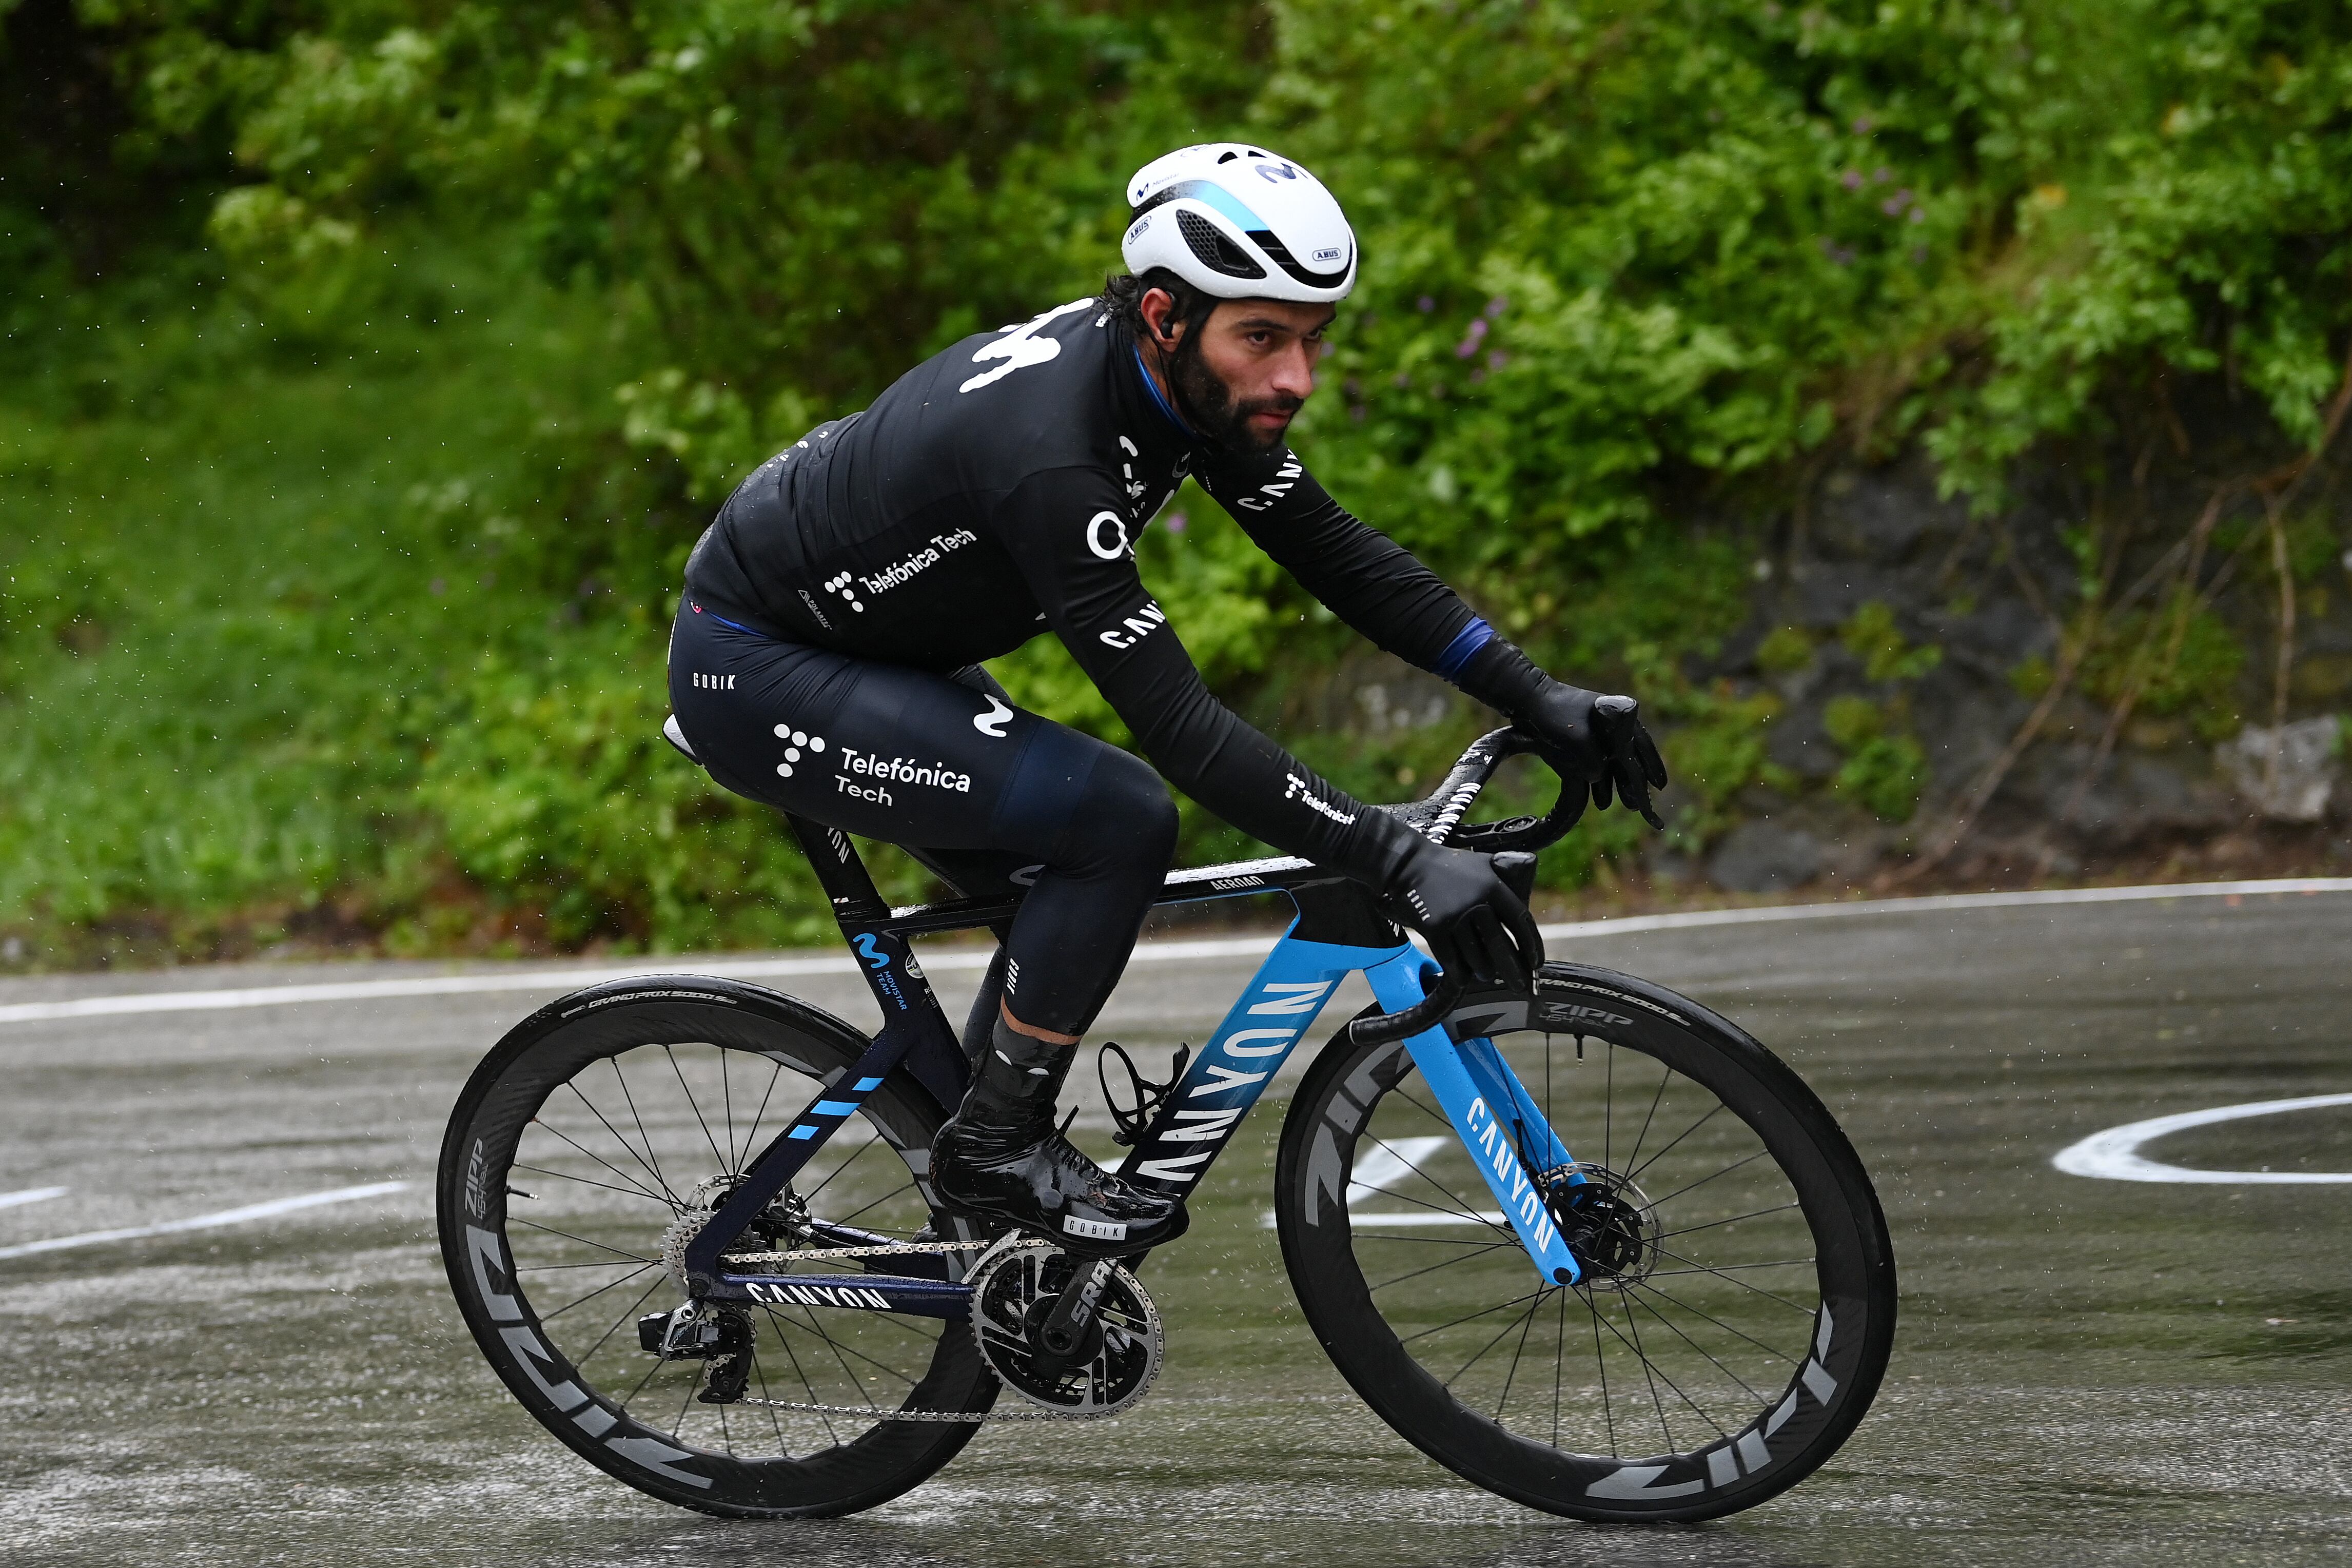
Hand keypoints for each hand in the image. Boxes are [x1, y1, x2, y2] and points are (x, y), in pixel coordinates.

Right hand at [1381, 837, 1543, 991]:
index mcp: (1493, 887)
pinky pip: (1451, 960)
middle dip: (1513, 970)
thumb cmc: (1448, 865)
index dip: (1531, 945)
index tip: (1536, 962)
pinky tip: (1464, 978)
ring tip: (1487, 976)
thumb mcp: (1484, 862)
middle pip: (1501, 945)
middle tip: (1520, 986)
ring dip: (1484, 971)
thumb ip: (1506, 874)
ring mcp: (1453, 917)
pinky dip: (1460, 973)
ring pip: (1476, 956)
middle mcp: (1476, 903)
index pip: (1520, 921)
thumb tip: (1528, 889)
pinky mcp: (1433, 928)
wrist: (1408, 864)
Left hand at [1518, 681, 1669, 829]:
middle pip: (1628, 757)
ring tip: (1625, 806)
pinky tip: (1599, 801)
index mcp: (1617, 717)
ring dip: (1617, 785)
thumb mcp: (1578, 740)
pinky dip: (1598, 781)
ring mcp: (1593, 734)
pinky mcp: (1576, 743)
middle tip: (1640, 805)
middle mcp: (1609, 726)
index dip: (1651, 766)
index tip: (1660, 786)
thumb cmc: (1555, 713)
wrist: (1526, 700)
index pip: (1641, 745)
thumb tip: (1597, 777)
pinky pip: (1593, 765)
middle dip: (1635, 782)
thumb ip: (1594, 762)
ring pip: (1611, 764)